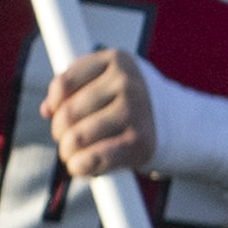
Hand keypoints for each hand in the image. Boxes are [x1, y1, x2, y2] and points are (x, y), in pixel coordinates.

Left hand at [45, 45, 160, 190]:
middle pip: (67, 114)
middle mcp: (127, 82)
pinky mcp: (140, 142)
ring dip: (68, 153)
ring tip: (73, 154)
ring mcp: (135, 112)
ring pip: (76, 138)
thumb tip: (46, 108)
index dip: (53, 104)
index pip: (63, 84)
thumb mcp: (109, 81)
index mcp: (116, 60)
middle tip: (66, 140)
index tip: (57, 114)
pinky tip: (81, 166)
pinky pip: (93, 159)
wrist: (181, 122)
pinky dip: (79, 167)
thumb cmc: (133, 102)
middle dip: (59, 132)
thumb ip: (77, 88)